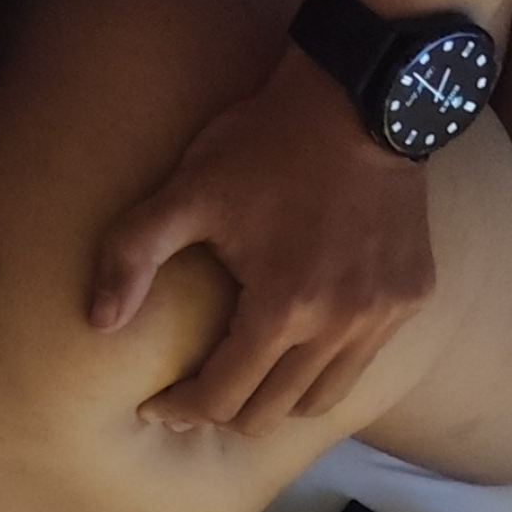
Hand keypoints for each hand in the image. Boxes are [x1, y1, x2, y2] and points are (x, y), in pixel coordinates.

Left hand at [89, 45, 436, 433]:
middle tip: (198, 391)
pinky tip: (300, 344)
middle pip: (269, 414)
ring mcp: (383, 316)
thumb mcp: (188, 192)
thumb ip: (132, 254)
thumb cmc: (267, 143)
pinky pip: (363, 363)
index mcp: (284, 308)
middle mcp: (340, 325)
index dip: (181, 408)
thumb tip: (99, 322)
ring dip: (278, 399)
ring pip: (321, 401)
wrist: (360, 97)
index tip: (159, 403)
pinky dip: (326, 366)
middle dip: (224, 411)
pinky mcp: (412, 299)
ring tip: (248, 377)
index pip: (222, 398)